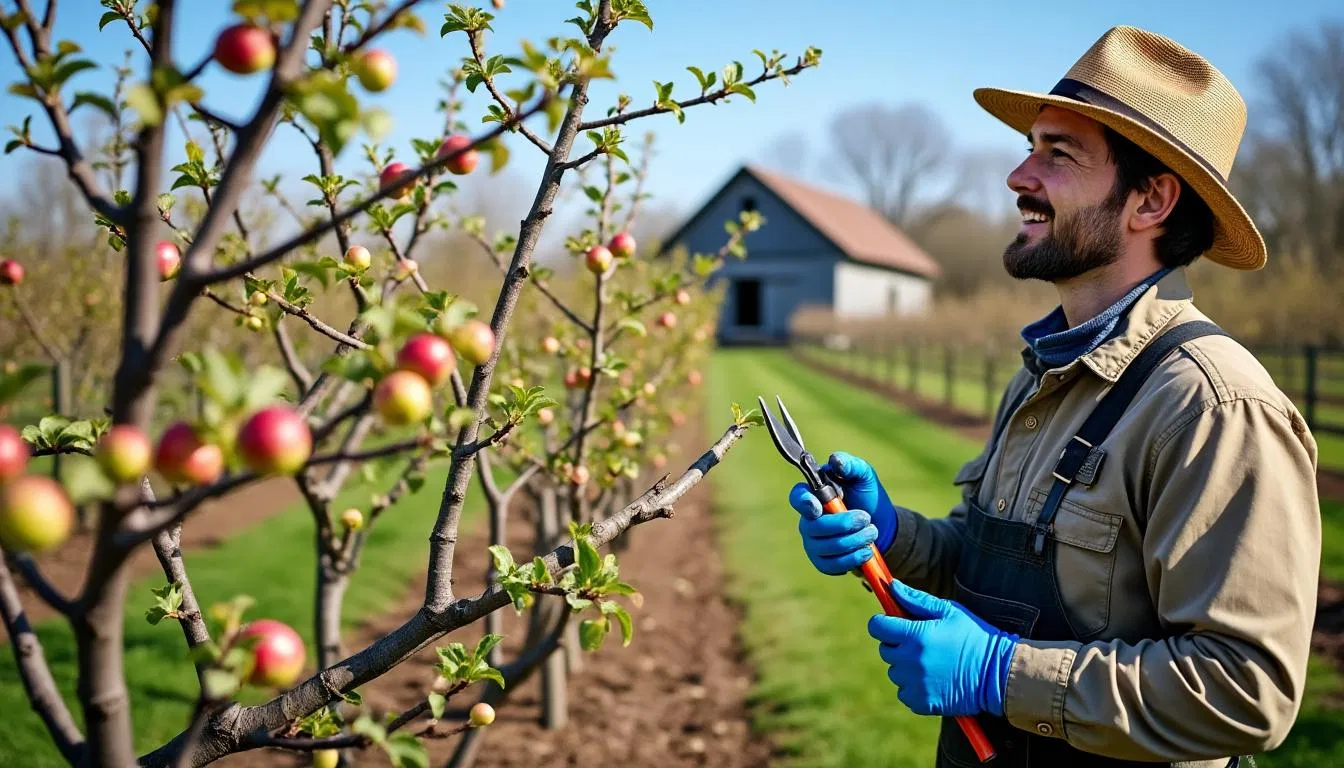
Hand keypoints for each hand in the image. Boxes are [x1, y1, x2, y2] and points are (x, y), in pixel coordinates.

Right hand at [789, 452, 896, 574]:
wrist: (881, 525)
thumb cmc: (867, 496)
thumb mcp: (864, 476)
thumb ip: (850, 465)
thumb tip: (835, 461)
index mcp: (814, 495)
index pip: (797, 497)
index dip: (804, 503)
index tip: (819, 507)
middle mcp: (808, 520)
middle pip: (814, 527)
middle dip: (843, 524)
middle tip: (867, 519)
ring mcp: (813, 542)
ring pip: (826, 547)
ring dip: (853, 541)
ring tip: (872, 533)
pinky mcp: (823, 561)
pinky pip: (831, 565)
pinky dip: (851, 559)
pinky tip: (866, 551)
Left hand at [867, 580, 1017, 717]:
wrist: (998, 674)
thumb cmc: (974, 637)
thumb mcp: (949, 611)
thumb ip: (916, 600)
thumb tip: (891, 587)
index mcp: (915, 635)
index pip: (877, 627)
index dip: (883, 623)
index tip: (892, 624)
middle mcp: (911, 660)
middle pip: (885, 650)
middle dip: (897, 645)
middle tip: (920, 643)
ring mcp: (915, 683)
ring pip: (894, 672)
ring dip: (905, 667)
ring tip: (931, 663)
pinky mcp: (922, 702)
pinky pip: (904, 692)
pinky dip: (913, 687)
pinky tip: (933, 680)